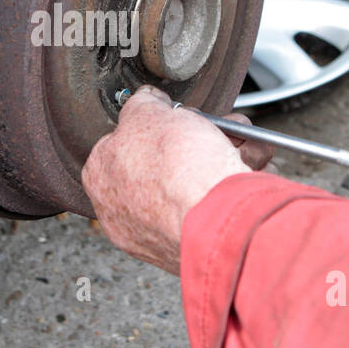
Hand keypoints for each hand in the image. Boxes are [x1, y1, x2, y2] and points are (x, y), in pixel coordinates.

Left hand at [81, 86, 272, 274]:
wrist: (218, 219)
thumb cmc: (176, 168)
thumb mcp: (148, 111)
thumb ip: (142, 104)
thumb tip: (145, 100)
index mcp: (101, 176)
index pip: (123, 141)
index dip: (155, 123)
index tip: (176, 115)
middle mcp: (122, 211)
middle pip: (163, 161)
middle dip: (195, 139)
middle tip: (214, 128)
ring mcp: (156, 233)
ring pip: (193, 182)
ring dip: (222, 153)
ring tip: (242, 143)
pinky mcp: (192, 246)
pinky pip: (212, 206)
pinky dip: (232, 184)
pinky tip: (247, 167)